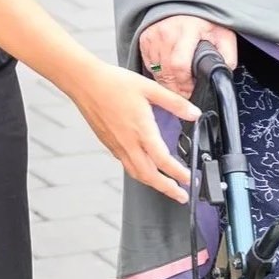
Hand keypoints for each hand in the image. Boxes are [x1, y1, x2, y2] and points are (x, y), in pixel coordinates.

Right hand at [73, 62, 198, 202]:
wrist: (84, 83)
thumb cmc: (113, 83)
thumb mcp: (150, 88)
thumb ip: (174, 102)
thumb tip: (194, 113)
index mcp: (141, 130)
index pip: (163, 160)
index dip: (178, 173)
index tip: (190, 179)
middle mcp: (128, 143)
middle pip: (149, 176)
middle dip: (167, 189)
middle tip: (182, 195)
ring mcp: (117, 146)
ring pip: (136, 173)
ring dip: (153, 184)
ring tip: (167, 187)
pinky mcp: (109, 144)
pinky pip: (126, 165)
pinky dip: (140, 173)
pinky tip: (145, 169)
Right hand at [139, 15, 237, 99]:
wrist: (189, 4)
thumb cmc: (208, 22)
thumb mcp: (224, 36)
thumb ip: (226, 58)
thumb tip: (221, 78)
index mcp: (189, 29)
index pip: (179, 65)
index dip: (185, 84)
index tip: (192, 90)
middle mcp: (167, 31)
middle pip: (166, 72)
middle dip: (177, 88)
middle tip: (187, 92)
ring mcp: (154, 34)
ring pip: (156, 71)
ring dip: (168, 81)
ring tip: (180, 80)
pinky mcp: (145, 38)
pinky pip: (149, 65)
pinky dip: (159, 72)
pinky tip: (170, 69)